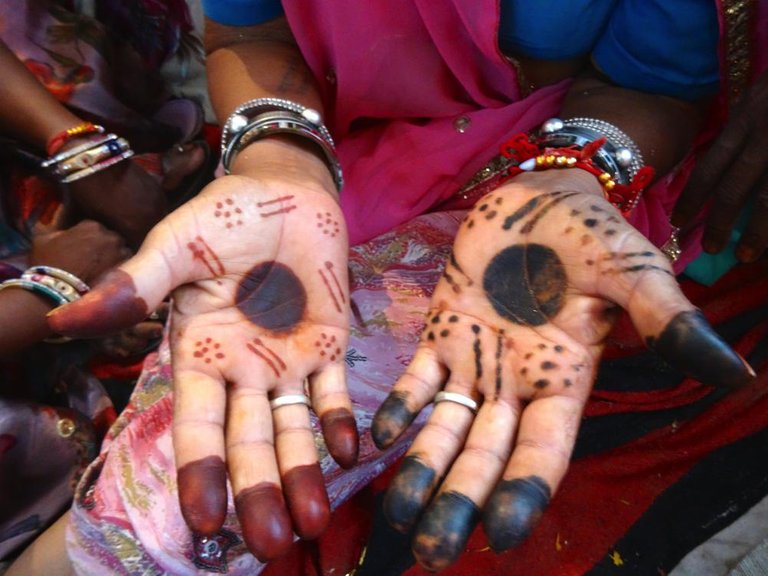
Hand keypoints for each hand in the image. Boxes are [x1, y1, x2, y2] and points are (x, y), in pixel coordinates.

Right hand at [29, 219, 130, 284]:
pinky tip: (110, 276)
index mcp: (91, 225)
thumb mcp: (43, 239)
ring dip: (115, 257)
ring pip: (122, 251)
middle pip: (111, 238)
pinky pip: (126, 266)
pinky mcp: (124, 270)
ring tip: (103, 268)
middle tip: (94, 258)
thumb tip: (58, 230)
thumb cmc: (47, 262)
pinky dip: (120, 269)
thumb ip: (56, 231)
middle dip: (105, 246)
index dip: (88, 238)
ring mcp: (119, 252)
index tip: (83, 247)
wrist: (57, 288)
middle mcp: (109, 235)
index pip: (94, 228)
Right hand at [48, 174, 357, 560]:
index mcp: (198, 354)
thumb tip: (65, 320)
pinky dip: (341, 421)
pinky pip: (333, 393)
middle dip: (256, 490)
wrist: (287, 193)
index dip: (200, 471)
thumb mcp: (176, 248)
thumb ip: (136, 286)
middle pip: (247, 441)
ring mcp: (286, 362)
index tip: (205, 521)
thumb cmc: (225, 216)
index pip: (197, 424)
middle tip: (269, 546)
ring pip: (291, 429)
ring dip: (301, 473)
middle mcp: (241, 370)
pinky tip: (351, 451)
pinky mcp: (327, 346)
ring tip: (311, 521)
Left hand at [372, 170, 753, 571]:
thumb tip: (733, 373)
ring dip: (422, 470)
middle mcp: (516, 384)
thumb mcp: (634, 273)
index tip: (499, 536)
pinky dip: (400, 407)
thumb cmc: (591, 235)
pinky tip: (379, 437)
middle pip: (487, 455)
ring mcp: (475, 361)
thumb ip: (667, 320)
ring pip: (447, 428)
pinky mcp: (441, 332)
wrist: (540, 195)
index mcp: (564, 380)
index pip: (544, 451)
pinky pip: (419, 380)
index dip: (523, 492)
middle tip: (430, 553)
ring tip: (396, 516)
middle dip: (461, 501)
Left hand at [672, 69, 767, 261]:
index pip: (713, 164)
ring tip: (746, 256)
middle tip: (710, 248)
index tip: (680, 221)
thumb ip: (744, 126)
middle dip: (720, 222)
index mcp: (748, 118)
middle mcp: (767, 135)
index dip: (694, 196)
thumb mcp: (762, 94)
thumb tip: (721, 166)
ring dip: (757, 232)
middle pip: (737, 189)